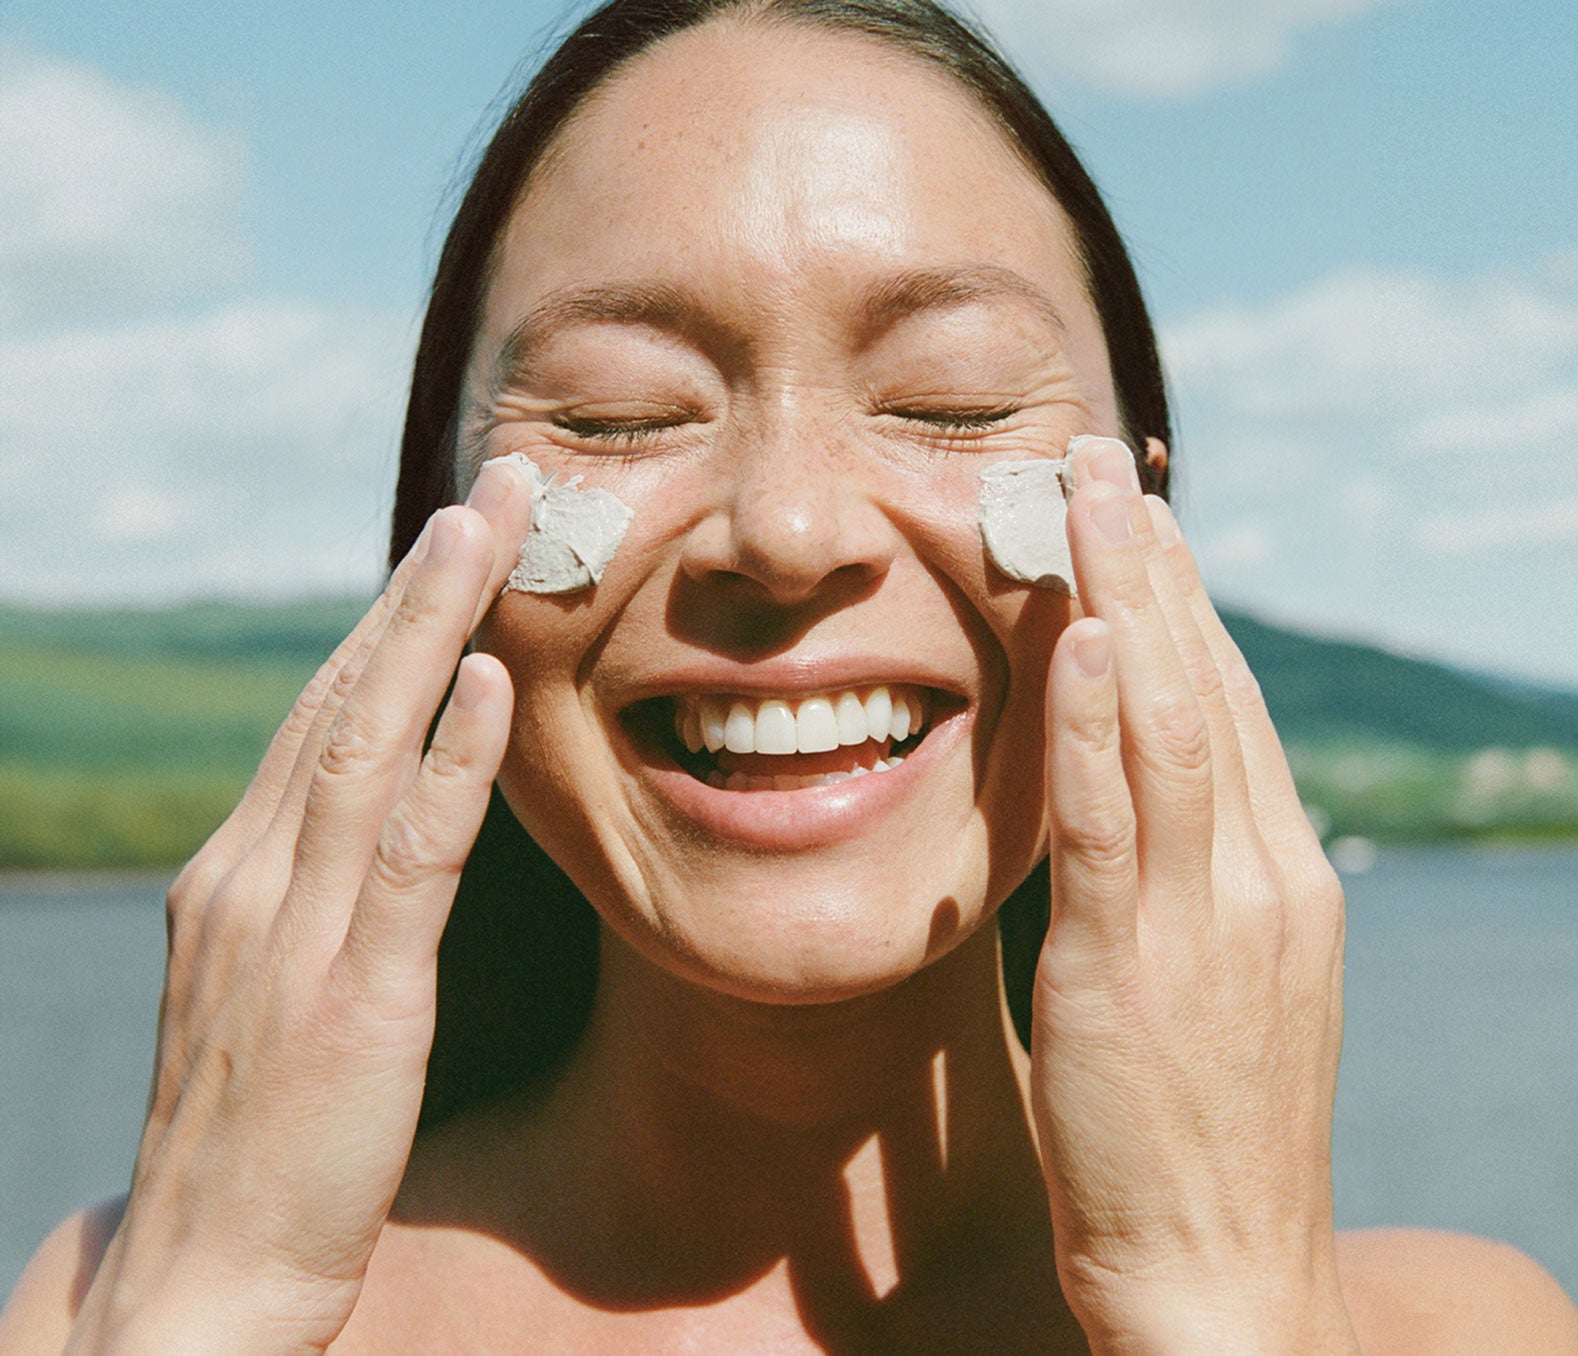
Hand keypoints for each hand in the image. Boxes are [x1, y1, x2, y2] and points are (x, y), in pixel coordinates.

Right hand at [66, 461, 530, 1355]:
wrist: (203, 1282)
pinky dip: (448, 764)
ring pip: (370, 744)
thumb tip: (389, 820)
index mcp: (240, 874)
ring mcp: (295, 933)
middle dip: (424, 584)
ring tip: (494, 530)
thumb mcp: (279, 989)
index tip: (460, 538)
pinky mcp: (352, 1000)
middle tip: (500, 486)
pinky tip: (487, 685)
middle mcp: (253, 879)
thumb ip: (322, 899)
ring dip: (434, 626)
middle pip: (346, 697)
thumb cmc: (257, 1139)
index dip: (394, 618)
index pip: (325, 714)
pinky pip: (409, 859)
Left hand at [1030, 438, 1359, 1354]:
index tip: (1143, 521)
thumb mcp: (1213, 990)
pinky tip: (1088, 638)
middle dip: (1157, 566)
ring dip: (1129, 600)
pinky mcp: (1137, 969)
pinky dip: (1104, 723)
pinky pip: (1120, 822)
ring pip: (1173, 726)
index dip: (1185, 605)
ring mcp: (1211, 921)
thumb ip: (1179, 890)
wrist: (1224, 1280)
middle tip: (1107, 462)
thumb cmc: (1201, 1138)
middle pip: (1210, 688)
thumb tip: (1127, 811)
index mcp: (1280, 880)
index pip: (1232, 708)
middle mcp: (1264, 879)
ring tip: (1092, 498)